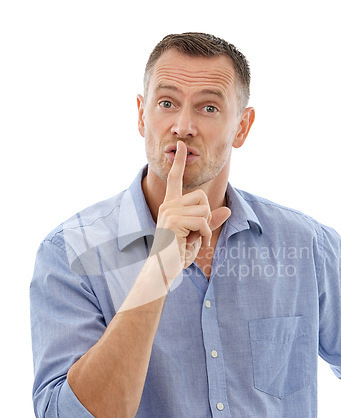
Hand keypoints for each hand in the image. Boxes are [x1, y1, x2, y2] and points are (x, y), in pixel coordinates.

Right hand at [150, 141, 230, 281]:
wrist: (164, 269)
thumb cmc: (178, 253)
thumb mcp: (199, 235)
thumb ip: (211, 222)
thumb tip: (228, 211)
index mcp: (171, 205)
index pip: (175, 179)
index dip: (179, 162)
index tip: (181, 146)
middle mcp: (168, 205)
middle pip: (202, 196)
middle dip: (207, 216)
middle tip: (197, 233)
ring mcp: (169, 211)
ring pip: (204, 208)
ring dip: (206, 227)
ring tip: (194, 239)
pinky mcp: (173, 221)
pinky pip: (202, 221)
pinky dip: (205, 234)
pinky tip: (197, 243)